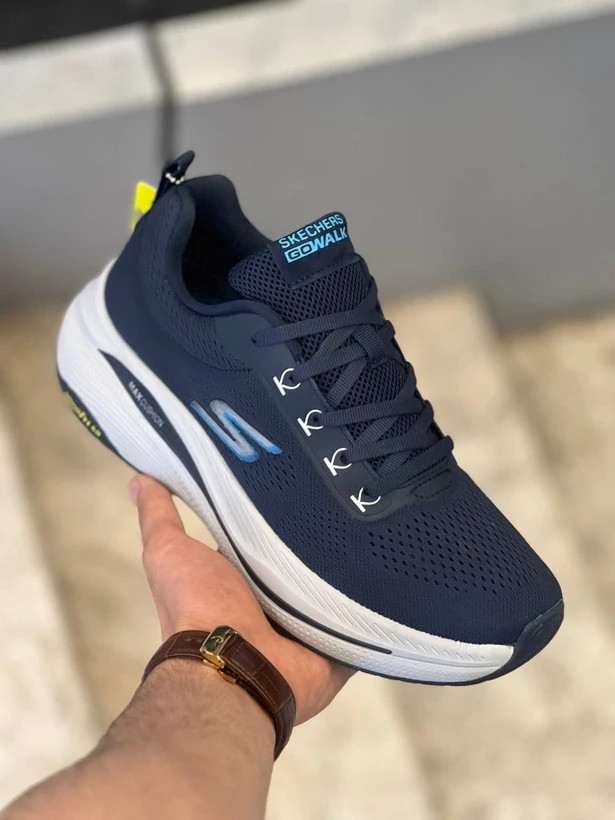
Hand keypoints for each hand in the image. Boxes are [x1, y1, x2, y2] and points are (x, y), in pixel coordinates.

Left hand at [130, 474, 352, 723]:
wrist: (233, 666)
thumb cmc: (197, 606)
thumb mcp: (168, 551)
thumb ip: (159, 517)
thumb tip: (140, 478)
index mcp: (238, 581)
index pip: (263, 540)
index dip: (275, 513)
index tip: (297, 475)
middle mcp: (273, 605)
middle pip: (303, 563)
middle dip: (321, 536)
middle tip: (351, 492)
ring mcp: (308, 627)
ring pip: (336, 588)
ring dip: (352, 565)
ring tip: (377, 520)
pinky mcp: (338, 646)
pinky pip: (364, 620)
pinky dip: (376, 603)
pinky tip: (394, 567)